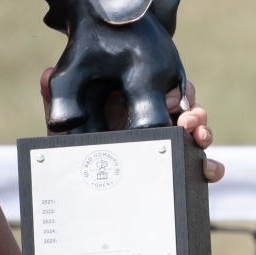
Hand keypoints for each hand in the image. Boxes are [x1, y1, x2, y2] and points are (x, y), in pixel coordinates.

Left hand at [38, 69, 224, 182]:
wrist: (76, 179)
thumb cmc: (75, 135)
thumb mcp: (65, 118)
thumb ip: (56, 98)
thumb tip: (45, 75)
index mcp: (137, 100)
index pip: (168, 90)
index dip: (178, 92)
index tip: (173, 101)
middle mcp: (157, 120)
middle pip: (187, 112)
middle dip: (195, 117)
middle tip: (188, 123)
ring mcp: (165, 144)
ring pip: (195, 137)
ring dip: (203, 137)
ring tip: (199, 140)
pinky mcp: (170, 167)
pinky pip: (195, 167)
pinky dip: (208, 167)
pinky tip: (210, 172)